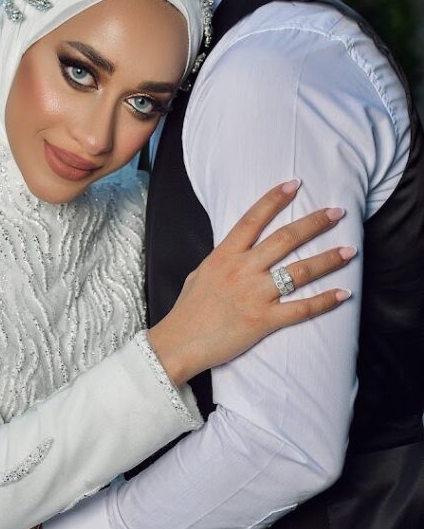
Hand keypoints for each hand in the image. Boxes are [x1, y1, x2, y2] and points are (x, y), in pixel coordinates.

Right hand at [148, 181, 354, 383]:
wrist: (178, 344)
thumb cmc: (187, 311)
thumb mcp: (199, 274)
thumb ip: (221, 260)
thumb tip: (237, 251)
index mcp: (224, 256)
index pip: (253, 219)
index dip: (275, 200)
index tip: (294, 185)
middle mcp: (242, 270)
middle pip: (286, 239)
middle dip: (315, 223)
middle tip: (337, 212)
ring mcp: (254, 295)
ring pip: (300, 271)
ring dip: (328, 259)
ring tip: (349, 251)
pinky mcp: (263, 321)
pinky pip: (300, 309)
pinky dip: (324, 301)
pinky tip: (342, 294)